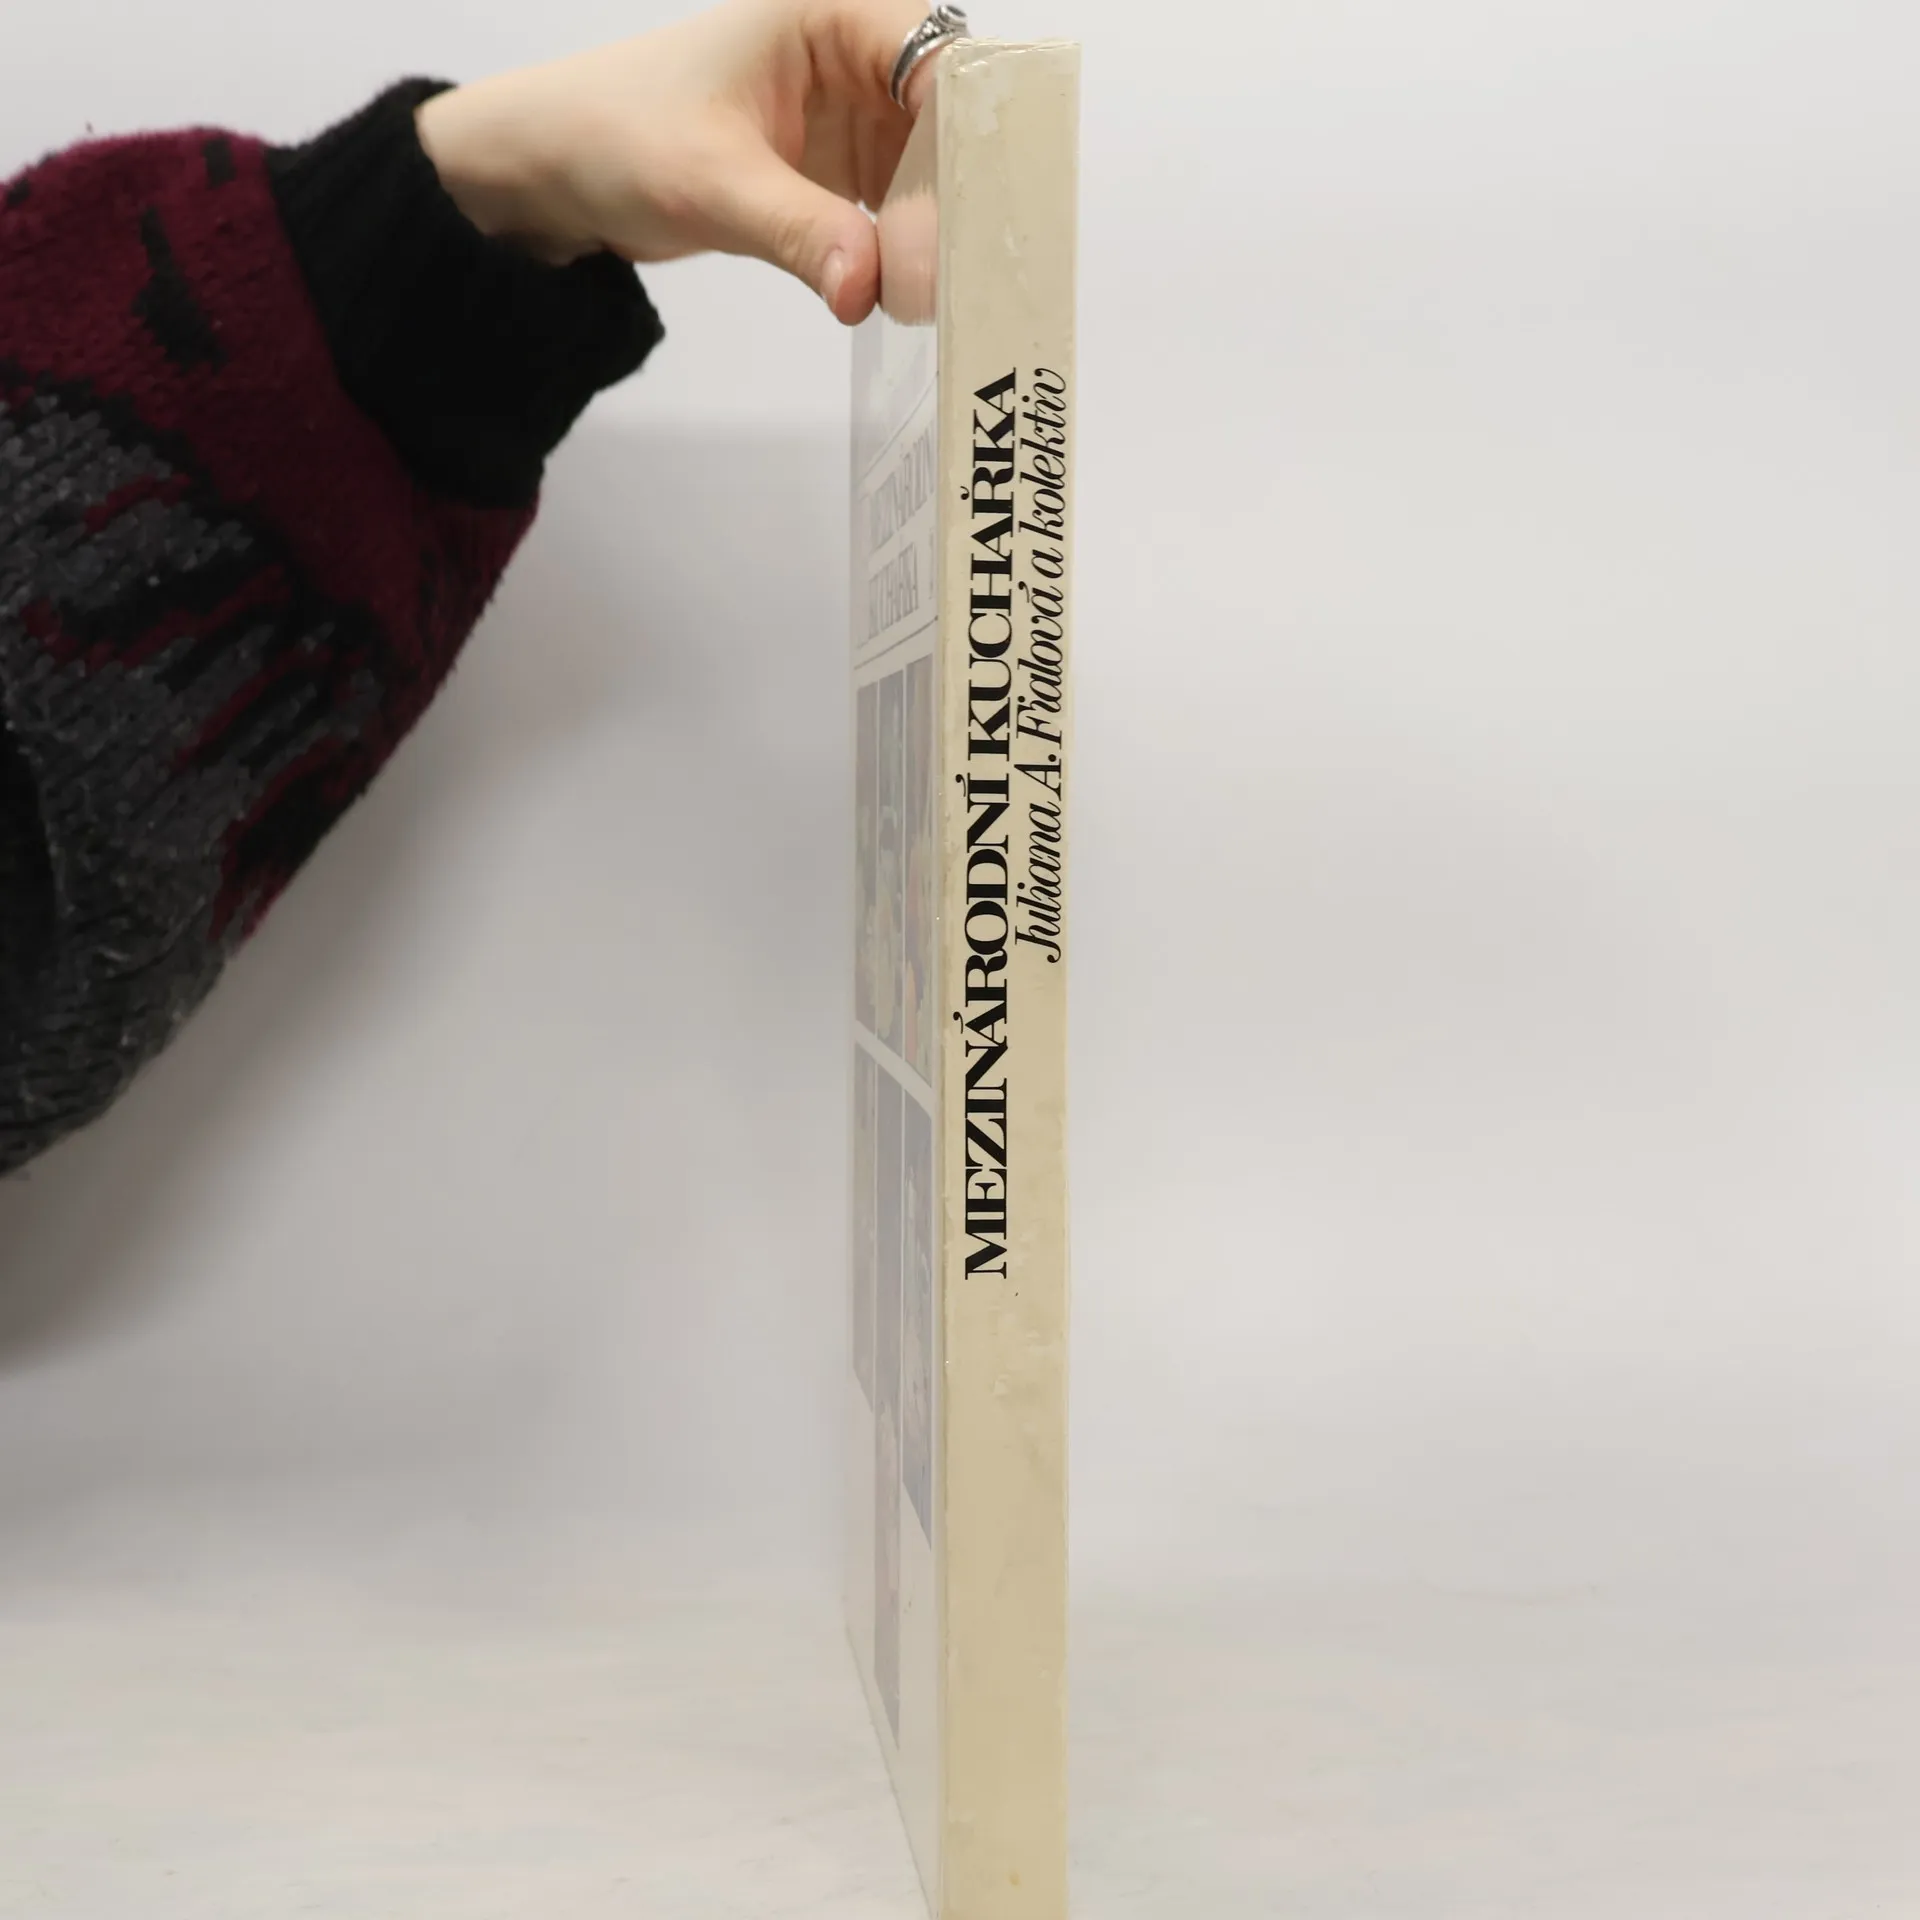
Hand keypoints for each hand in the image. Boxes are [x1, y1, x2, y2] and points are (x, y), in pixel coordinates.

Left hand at [415, 0, 941, 324]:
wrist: (559, 169)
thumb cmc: (618, 136)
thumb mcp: (711, 186)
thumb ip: (799, 233)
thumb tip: (869, 289)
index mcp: (825, 14)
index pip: (935, 53)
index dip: (968, 124)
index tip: (978, 202)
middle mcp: (852, 56)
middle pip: (947, 117)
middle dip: (960, 190)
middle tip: (965, 270)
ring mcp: (851, 117)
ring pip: (931, 170)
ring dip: (939, 230)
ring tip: (947, 295)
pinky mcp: (840, 173)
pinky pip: (897, 209)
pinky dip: (907, 250)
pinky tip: (912, 294)